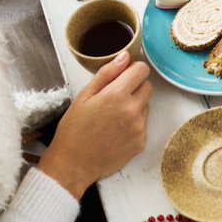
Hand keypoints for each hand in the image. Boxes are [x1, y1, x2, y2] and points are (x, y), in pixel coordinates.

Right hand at [37, 51, 153, 198]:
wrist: (73, 165)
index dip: (133, 70)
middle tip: (116, 96)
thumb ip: (107, 73)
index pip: (142, 70)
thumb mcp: (84, 96)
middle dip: (135, 86)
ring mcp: (139, 128)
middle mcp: (132, 111)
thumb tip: (125, 56)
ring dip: (135, 105)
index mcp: (117, 95)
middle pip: (148, 86)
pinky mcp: (141, 142)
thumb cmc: (74, 129)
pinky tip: (116, 130)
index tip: (124, 75)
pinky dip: (134, 124)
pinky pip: (143, 124)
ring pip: (146, 105)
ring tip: (113, 116)